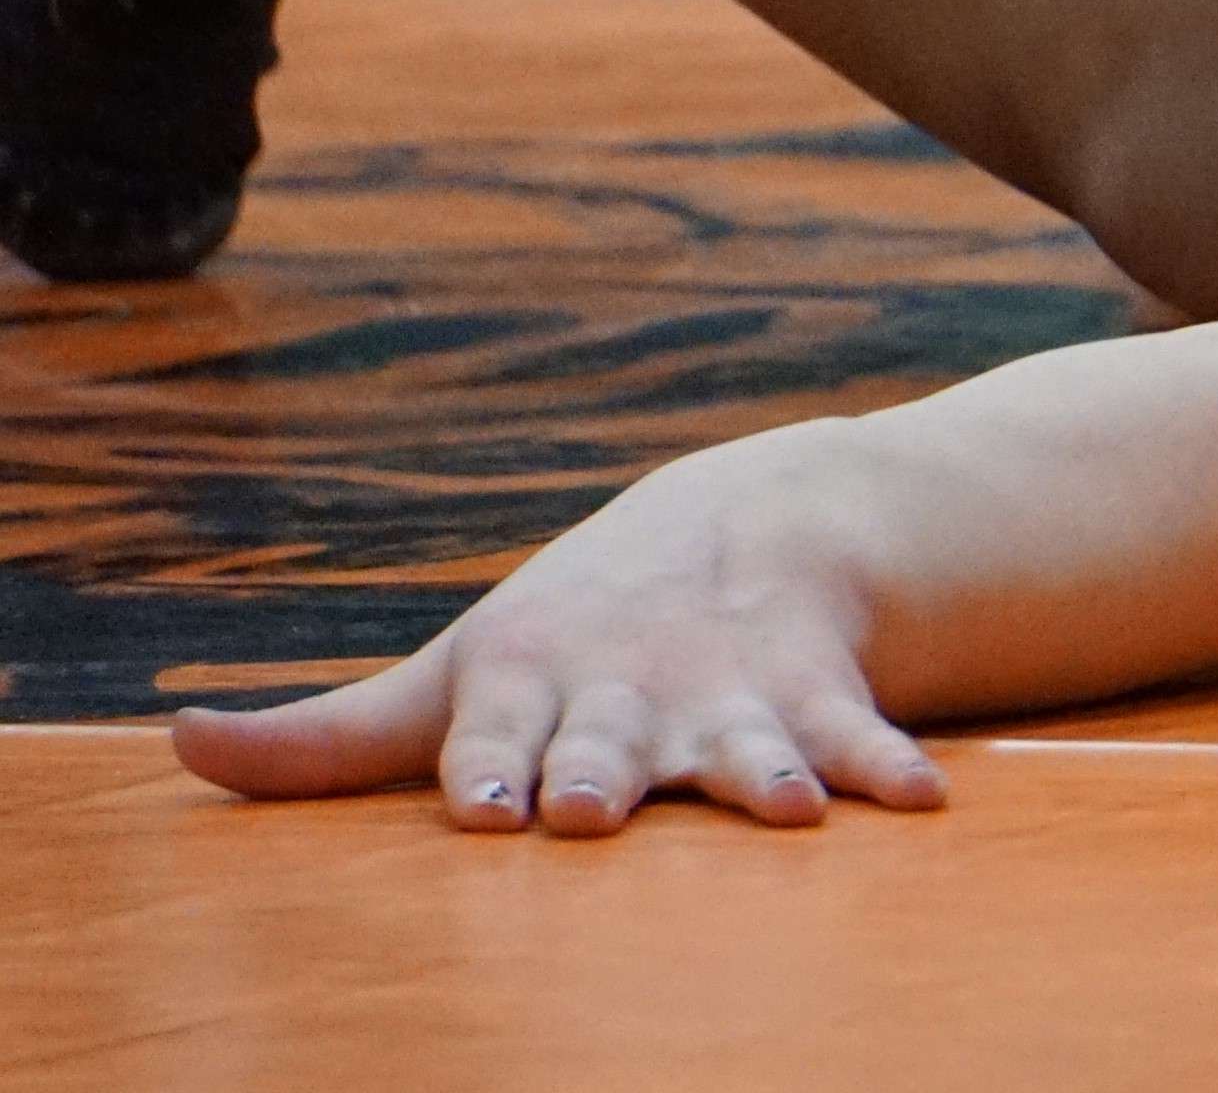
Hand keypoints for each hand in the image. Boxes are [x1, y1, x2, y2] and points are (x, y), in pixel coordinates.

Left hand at [173, 439, 944, 834]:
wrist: (751, 527)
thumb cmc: (570, 640)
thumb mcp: (455, 675)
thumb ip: (326, 739)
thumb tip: (177, 748)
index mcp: (528, 683)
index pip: (493, 731)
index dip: (489, 766)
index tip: (487, 808)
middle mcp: (623, 691)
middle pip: (609, 739)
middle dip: (603, 771)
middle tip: (591, 808)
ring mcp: (724, 693)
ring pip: (740, 739)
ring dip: (763, 771)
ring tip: (787, 811)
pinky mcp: (813, 693)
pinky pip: (855, 733)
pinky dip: (886, 765)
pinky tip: (919, 801)